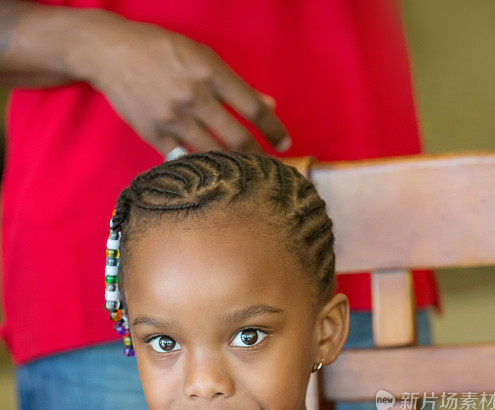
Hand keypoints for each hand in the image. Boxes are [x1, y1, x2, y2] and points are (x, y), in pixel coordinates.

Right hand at [77, 12, 290, 153]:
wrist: (110, 53)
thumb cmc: (161, 51)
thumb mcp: (201, 56)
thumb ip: (235, 84)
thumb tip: (269, 104)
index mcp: (210, 72)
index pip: (253, 107)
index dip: (274, 130)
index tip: (285, 143)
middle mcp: (193, 96)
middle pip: (236, 138)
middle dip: (257, 157)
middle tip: (268, 167)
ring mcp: (172, 118)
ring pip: (212, 154)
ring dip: (232, 167)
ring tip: (244, 174)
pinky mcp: (154, 134)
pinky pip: (184, 160)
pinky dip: (200, 168)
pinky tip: (211, 174)